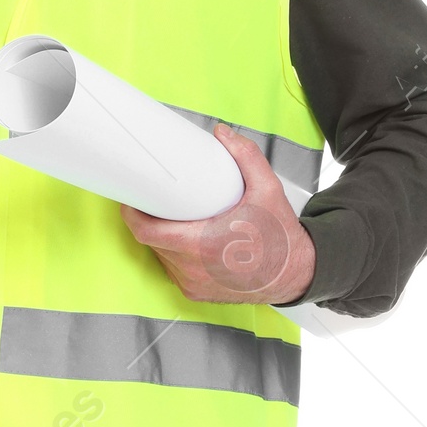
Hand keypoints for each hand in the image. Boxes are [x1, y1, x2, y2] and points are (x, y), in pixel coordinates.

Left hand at [121, 122, 316, 305]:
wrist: (294, 275)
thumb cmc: (280, 238)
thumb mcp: (267, 189)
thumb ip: (245, 157)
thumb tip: (222, 134)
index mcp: (201, 244)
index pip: (147, 231)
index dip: (132, 214)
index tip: (131, 197)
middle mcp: (193, 269)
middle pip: (151, 241)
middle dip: (149, 220)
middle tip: (154, 199)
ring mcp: (193, 283)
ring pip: (160, 256)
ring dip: (161, 238)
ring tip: (170, 217)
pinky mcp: (197, 293)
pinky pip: (173, 270)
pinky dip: (173, 254)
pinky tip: (184, 240)